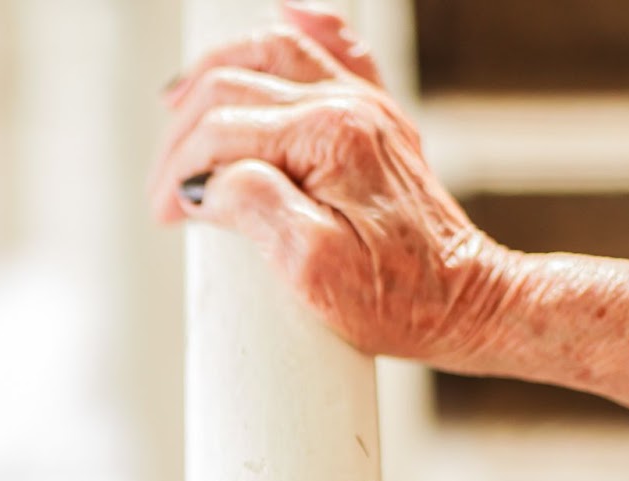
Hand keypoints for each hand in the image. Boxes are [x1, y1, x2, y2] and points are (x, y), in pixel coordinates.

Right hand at [151, 2, 509, 367]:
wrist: (465, 303)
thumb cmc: (396, 298)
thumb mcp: (312, 268)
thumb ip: (255, 208)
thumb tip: (207, 181)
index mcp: (329, 137)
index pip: (220, 130)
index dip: (178, 173)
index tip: (165, 216)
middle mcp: (348, 105)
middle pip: (233, 84)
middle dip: (181, 134)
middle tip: (164, 187)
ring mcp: (365, 105)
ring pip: (272, 51)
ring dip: (216, 70)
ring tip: (177, 101)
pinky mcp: (375, 119)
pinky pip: (337, 48)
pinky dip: (303, 27)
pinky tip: (285, 13)